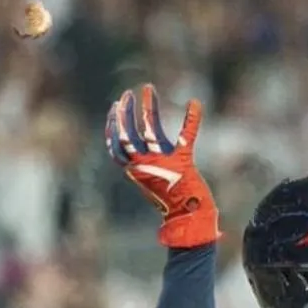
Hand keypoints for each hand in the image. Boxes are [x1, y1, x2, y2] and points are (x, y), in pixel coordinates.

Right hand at [105, 85, 218, 248]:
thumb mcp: (155, 178)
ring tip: (145, 90)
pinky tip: (195, 103)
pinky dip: (192, 119)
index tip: (113, 108)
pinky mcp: (183, 162)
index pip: (117, 146)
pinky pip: (186, 136)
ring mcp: (162, 163)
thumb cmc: (173, 200)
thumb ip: (148, 160)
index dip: (112, 127)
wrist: (188, 218)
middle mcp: (145, 165)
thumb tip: (141, 150)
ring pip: (149, 131)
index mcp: (137, 169)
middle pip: (127, 135)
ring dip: (147, 108)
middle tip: (126, 95)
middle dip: (124, 114)